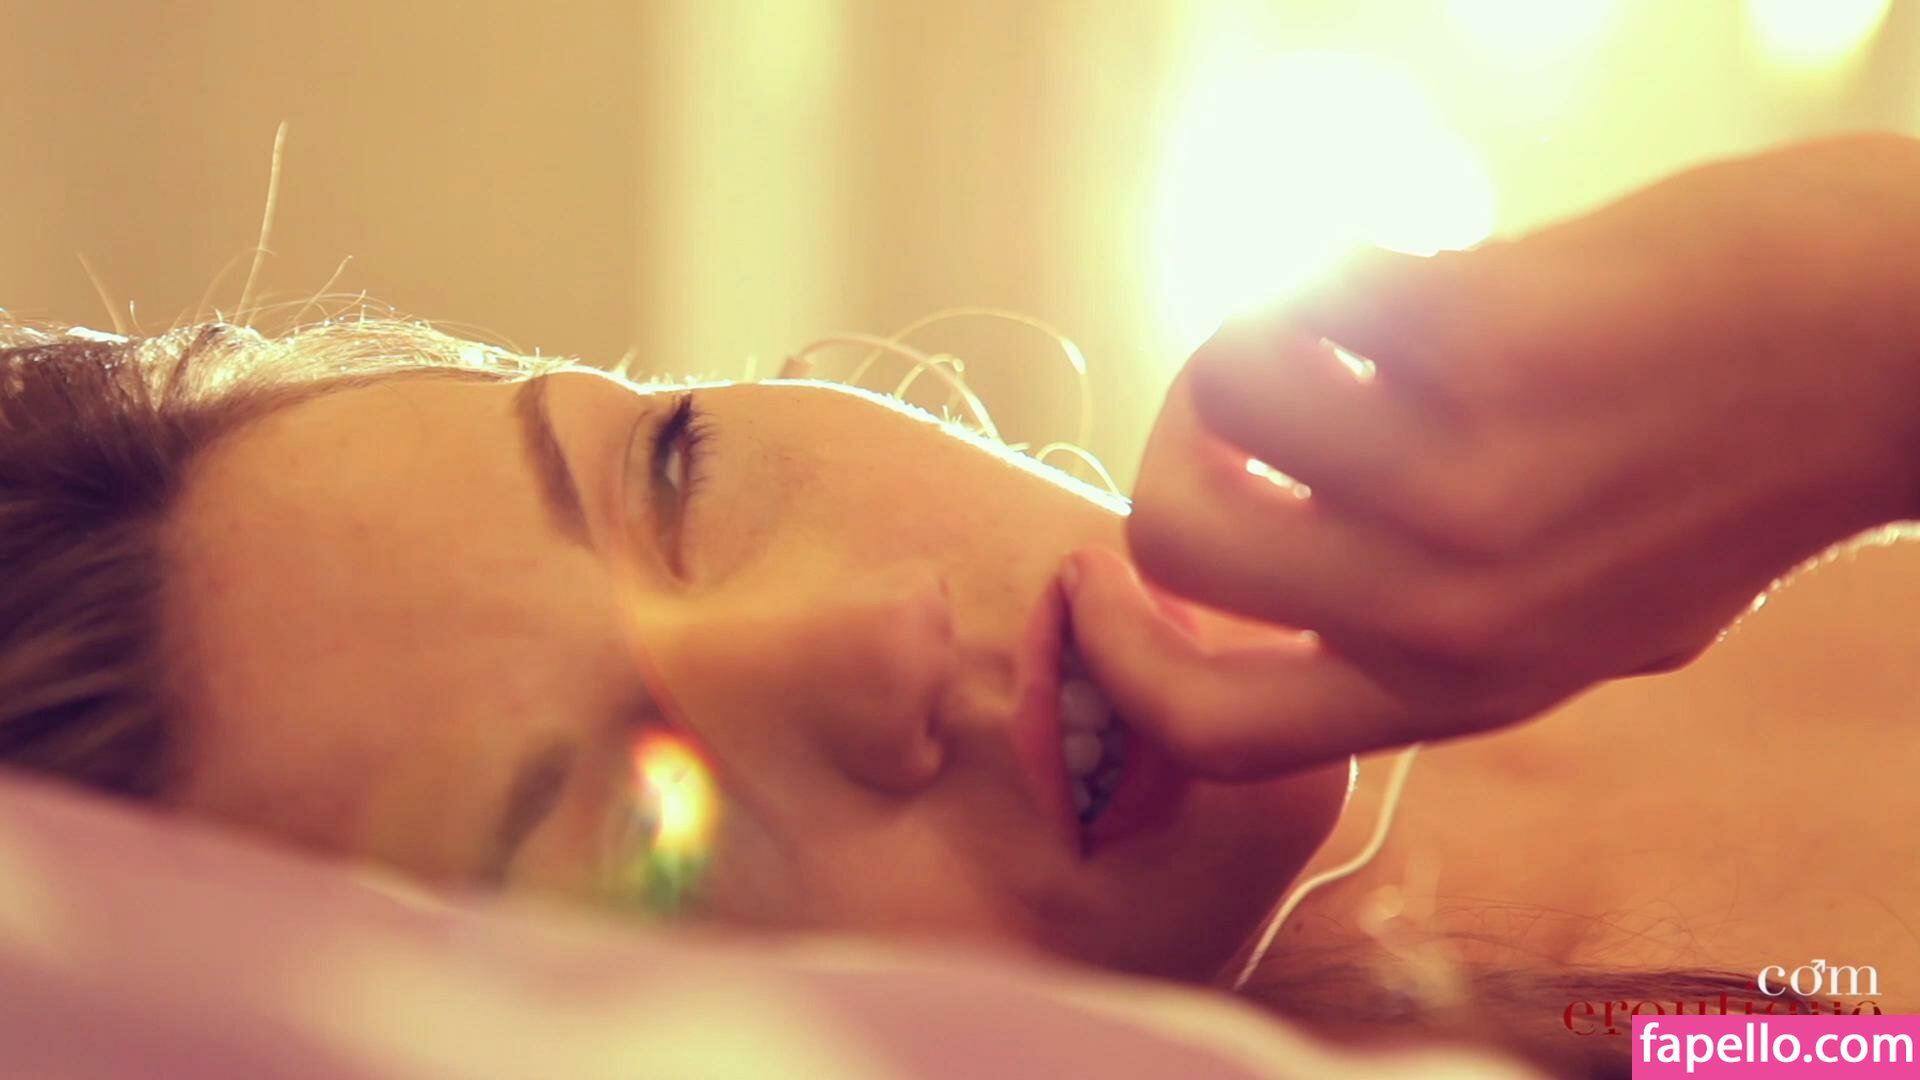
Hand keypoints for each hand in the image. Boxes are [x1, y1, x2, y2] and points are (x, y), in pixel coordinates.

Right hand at [1066, 135, 1919, 779]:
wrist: (1909, 343)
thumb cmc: (1749, 455)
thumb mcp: (1594, 610)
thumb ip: (1441, 624)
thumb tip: (1263, 566)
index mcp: (1464, 686)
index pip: (1210, 726)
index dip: (1109, 655)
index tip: (1101, 572)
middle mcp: (1448, 613)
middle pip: (1170, 539)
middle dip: (1166, 448)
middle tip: (1240, 407)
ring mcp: (1462, 485)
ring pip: (1216, 392)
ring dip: (1257, 332)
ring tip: (1347, 320)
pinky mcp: (1481, 344)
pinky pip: (1303, 288)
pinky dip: (1339, 258)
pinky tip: (1422, 262)